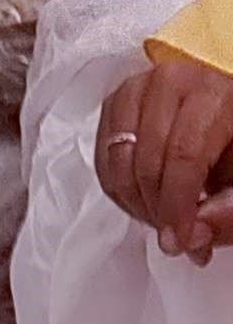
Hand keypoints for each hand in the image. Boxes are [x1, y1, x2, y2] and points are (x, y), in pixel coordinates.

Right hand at [95, 55, 232, 257]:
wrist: (225, 122)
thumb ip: (229, 213)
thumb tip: (193, 235)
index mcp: (213, 94)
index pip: (184, 154)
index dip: (178, 205)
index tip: (179, 242)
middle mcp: (171, 82)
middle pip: (147, 158)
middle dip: (158, 209)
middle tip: (177, 239)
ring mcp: (139, 86)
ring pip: (118, 154)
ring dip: (135, 200)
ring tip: (163, 219)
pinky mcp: (119, 100)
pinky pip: (103, 151)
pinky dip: (118, 186)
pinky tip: (144, 200)